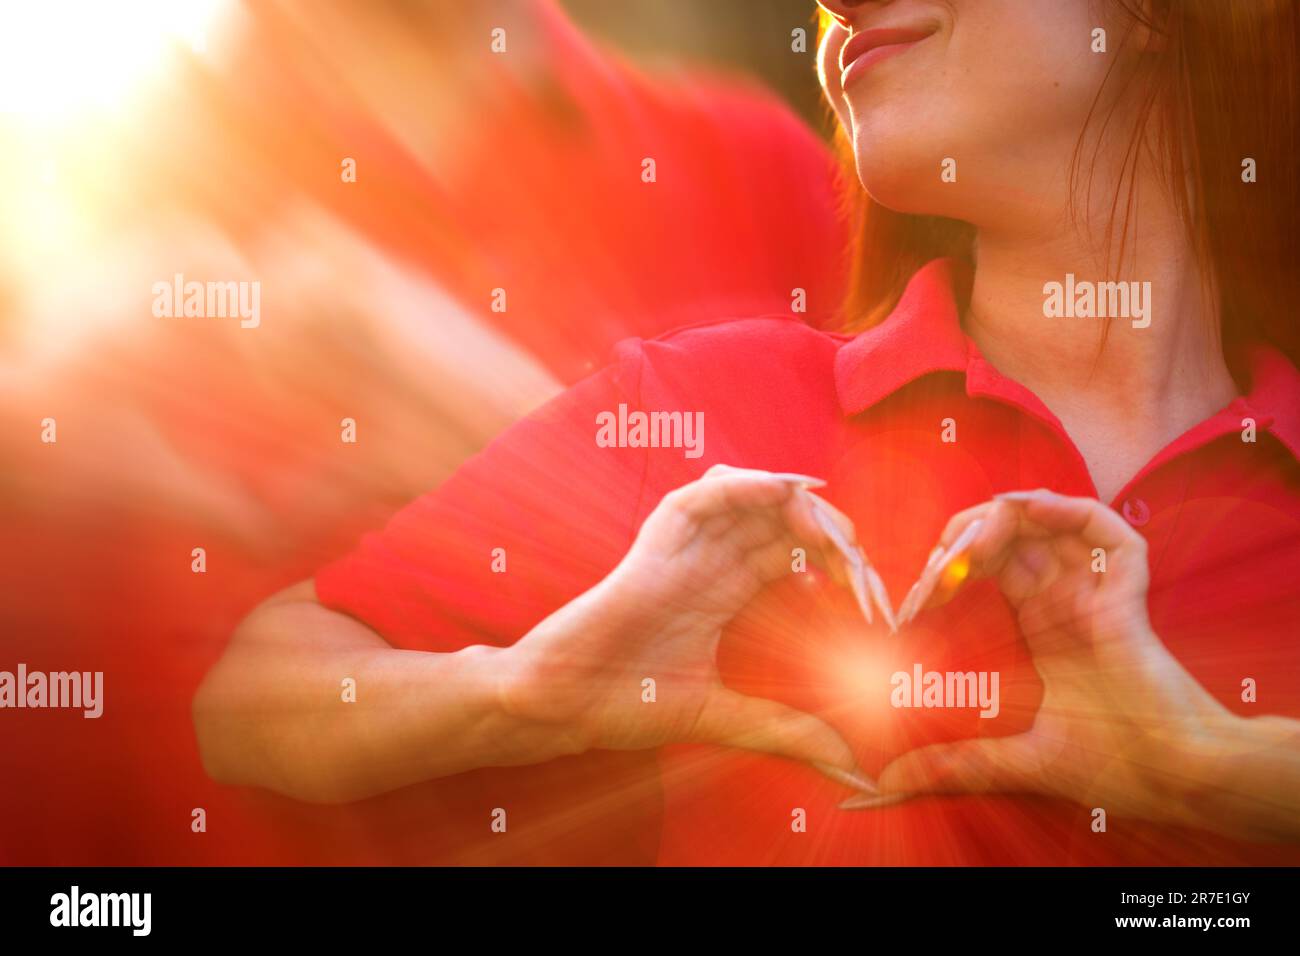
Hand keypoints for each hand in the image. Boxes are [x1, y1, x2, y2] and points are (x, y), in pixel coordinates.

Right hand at [500, 464, 888, 791]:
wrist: (565, 703)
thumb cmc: (627, 702)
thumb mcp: (724, 716)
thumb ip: (782, 728)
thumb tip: (847, 761)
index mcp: (723, 591)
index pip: (792, 553)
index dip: (836, 561)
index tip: (869, 594)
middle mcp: (708, 561)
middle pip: (780, 518)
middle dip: (827, 527)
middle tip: (860, 558)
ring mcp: (682, 548)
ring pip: (748, 495)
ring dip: (794, 501)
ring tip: (828, 528)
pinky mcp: (655, 542)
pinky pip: (701, 496)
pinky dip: (743, 485)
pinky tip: (781, 493)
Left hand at [857, 489, 1234, 827]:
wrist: (1174, 777)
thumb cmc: (1109, 765)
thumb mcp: (1011, 757)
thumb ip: (951, 762)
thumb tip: (883, 784)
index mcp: (1039, 623)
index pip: (987, 567)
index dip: (951, 565)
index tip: (920, 593)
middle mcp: (1065, 597)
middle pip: (1010, 534)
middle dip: (967, 532)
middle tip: (938, 562)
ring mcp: (1096, 589)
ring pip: (1049, 520)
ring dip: (1004, 516)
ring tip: (970, 542)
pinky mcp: (1128, 590)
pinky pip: (1108, 530)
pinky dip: (1069, 510)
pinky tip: (1030, 514)